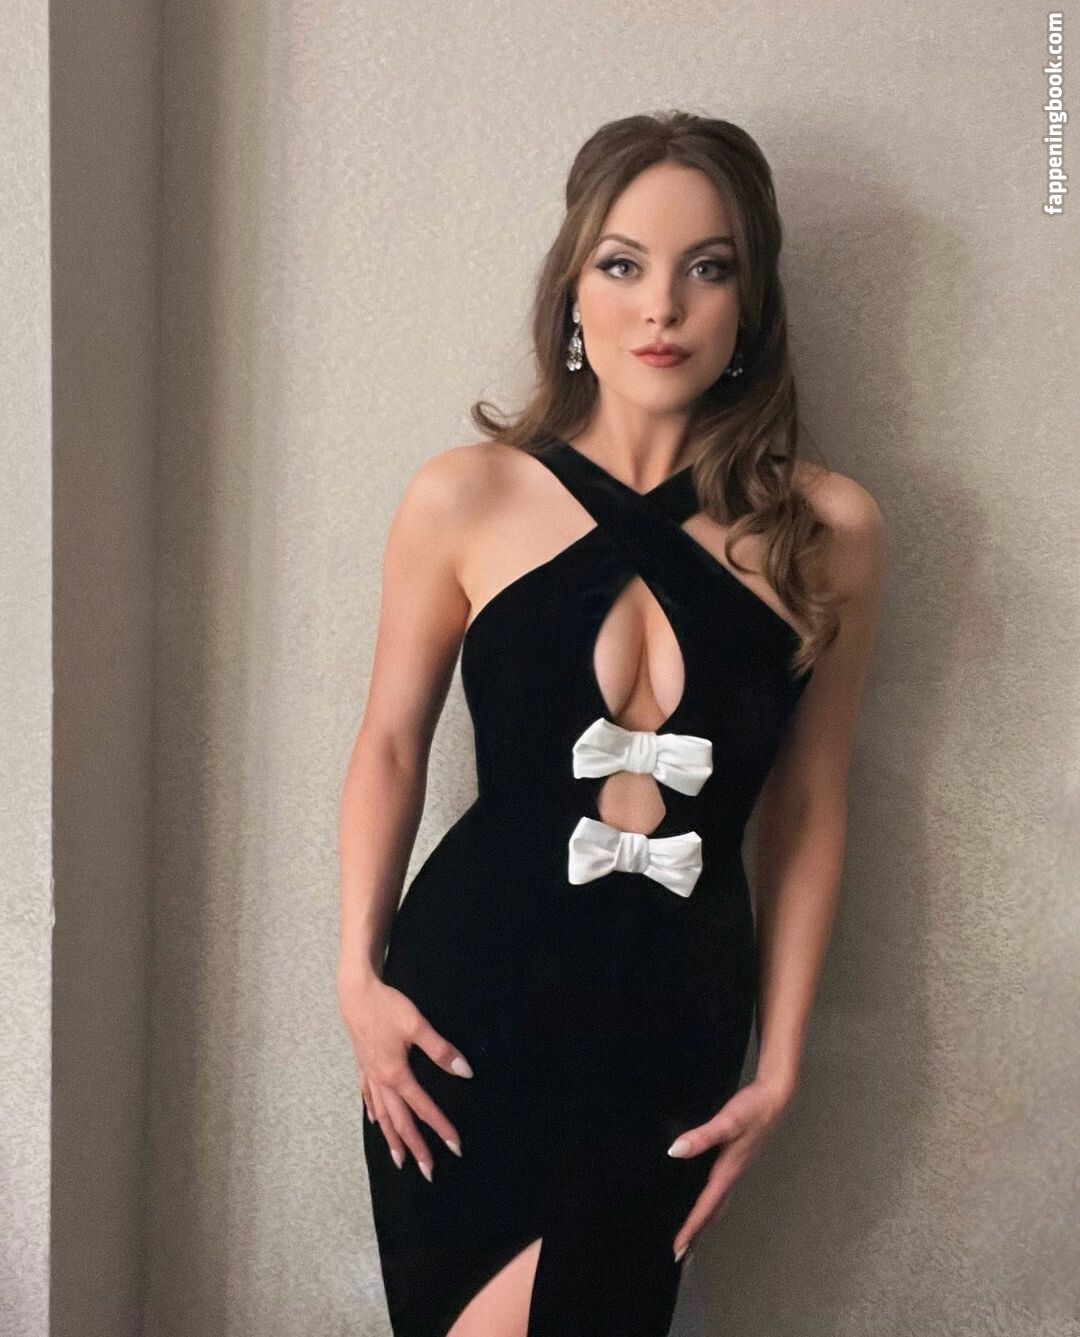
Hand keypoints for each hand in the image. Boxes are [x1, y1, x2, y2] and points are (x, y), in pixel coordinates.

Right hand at [338, 972, 473, 1181]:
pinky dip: (373, 1113)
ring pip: (382, 1115)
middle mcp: (381, 1081)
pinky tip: (374, 1121)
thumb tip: (466, 1072)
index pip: (423, 1108)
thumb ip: (441, 1051)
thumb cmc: (387, 1007)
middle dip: (415, 1147)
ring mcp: (369, 1075)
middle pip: (399, 1122)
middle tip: (428, 1171)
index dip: (441, 1128)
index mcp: (396, 1075)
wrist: (355, 993)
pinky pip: (368, 1097)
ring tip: (400, 1160)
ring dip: (392, 1138)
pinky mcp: (363, 1065)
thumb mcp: (417, 1025)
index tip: (456, 1147)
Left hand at [668, 1076, 796, 1260]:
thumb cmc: (752, 1110)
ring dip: (706, 1218)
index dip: (691, 1228)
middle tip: (683, 1251)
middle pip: (714, 1211)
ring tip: (692, 1231)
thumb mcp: (727, 1122)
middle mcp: (733, 1174)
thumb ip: (701, 1137)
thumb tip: (674, 1151)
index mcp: (728, 1171)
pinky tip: (706, 1193)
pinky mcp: (738, 1157)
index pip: (706, 1206)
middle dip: (698, 1231)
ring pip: (719, 1201)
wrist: (776, 1097)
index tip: (678, 1249)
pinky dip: (712, 1200)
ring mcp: (737, 1167)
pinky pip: (721, 1188)